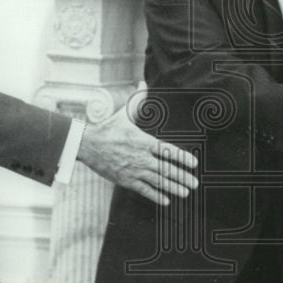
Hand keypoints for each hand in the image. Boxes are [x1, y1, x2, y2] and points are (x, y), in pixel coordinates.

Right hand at [77, 96, 197, 205]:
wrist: (87, 145)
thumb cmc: (107, 129)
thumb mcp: (123, 114)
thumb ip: (138, 100)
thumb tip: (143, 82)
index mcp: (143, 141)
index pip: (167, 150)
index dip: (182, 158)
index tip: (194, 163)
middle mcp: (141, 157)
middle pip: (166, 169)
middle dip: (182, 177)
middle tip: (195, 183)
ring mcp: (133, 170)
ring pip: (157, 181)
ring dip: (173, 188)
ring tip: (186, 193)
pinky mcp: (125, 180)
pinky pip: (143, 189)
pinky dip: (155, 195)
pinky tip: (166, 200)